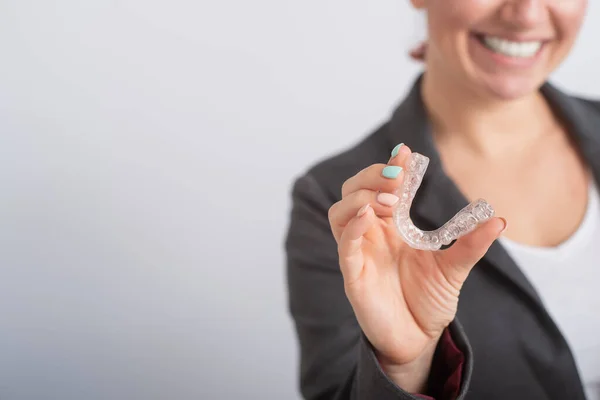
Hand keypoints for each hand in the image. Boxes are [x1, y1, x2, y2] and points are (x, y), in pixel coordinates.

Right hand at [328, 144, 505, 391]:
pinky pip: (345, 246)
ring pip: (340, 212)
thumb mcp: (454, 269)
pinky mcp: (353, 275)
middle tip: (397, 175)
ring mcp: (360, 252)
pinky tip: (369, 217)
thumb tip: (499, 220)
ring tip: (388, 199)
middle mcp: (372, 234)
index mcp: (392, 226)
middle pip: (354, 190)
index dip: (392, 166)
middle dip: (372, 176)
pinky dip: (352, 227)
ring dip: (360, 197)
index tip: (407, 151)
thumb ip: (470, 244)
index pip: (385, 187)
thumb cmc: (428, 301)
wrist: (419, 339)